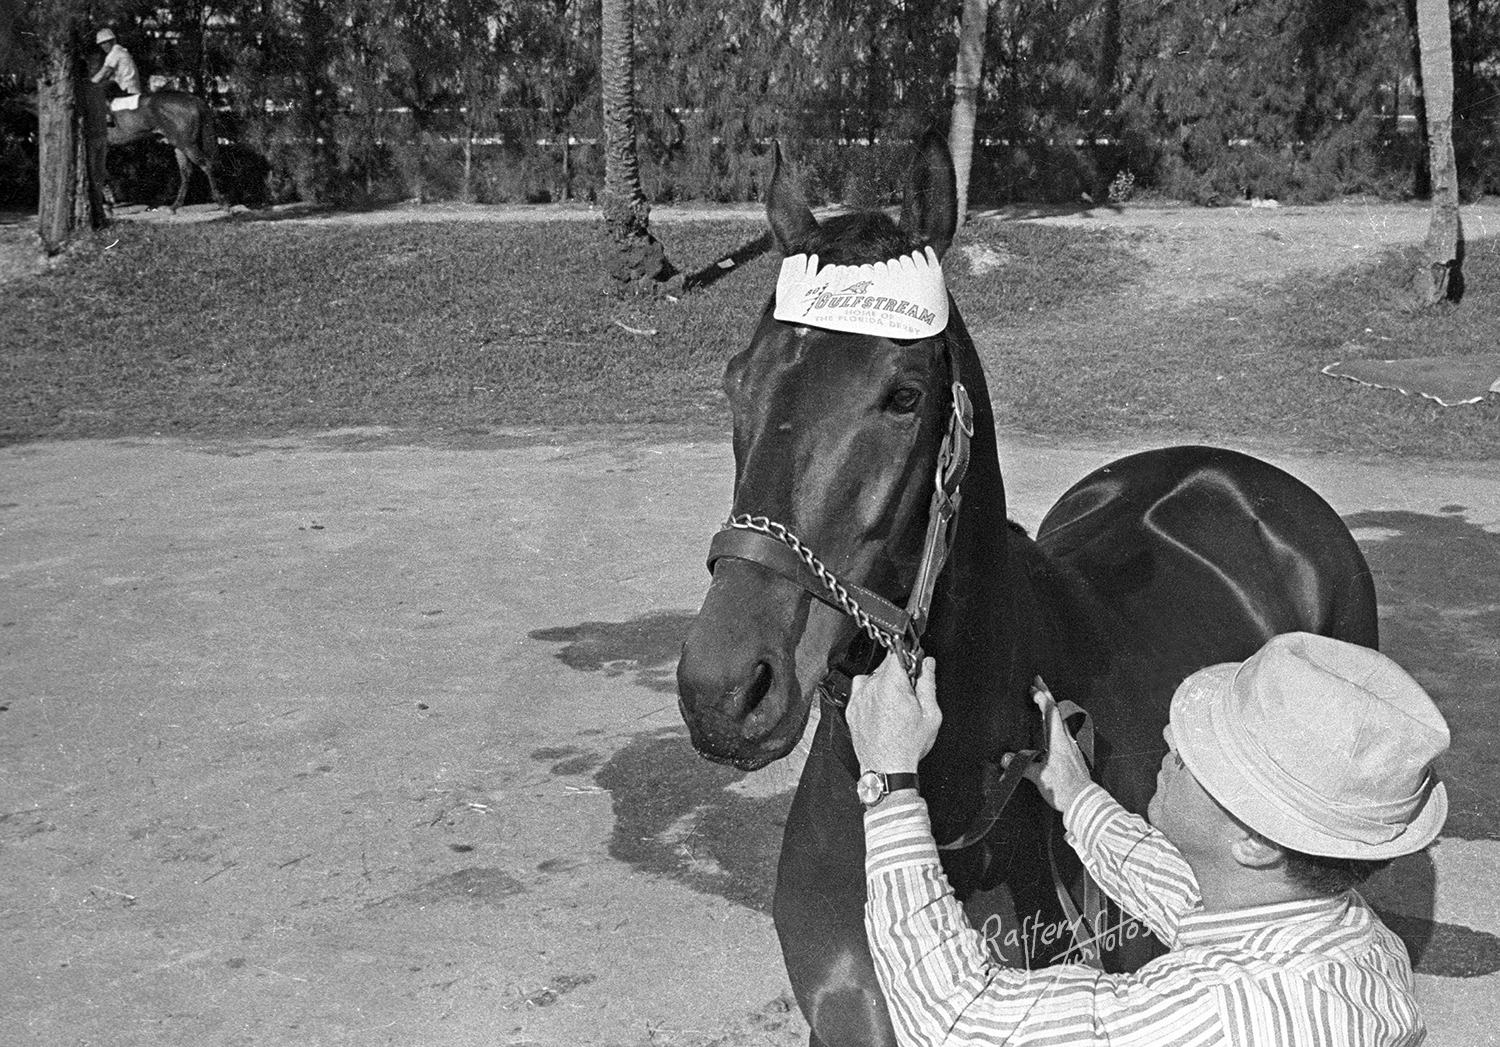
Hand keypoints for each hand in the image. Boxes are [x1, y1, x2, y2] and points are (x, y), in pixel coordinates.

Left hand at [847, 653, 940, 772]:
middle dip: (898, 673)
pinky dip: (870, 693)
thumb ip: (928, 683)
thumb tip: (927, 664)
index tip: (913, 663)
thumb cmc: (907, 746)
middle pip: (884, 665)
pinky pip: (860, 690)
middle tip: (909, 691)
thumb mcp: (930, 714)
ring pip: (872, 677)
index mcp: (891, 685)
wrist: (886, 769)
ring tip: (895, 703)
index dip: (907, 655)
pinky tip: (881, 707)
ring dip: (884, 683)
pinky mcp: (852, 709)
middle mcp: (871, 688)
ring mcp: (859, 698)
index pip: (896, 653)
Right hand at [1004, 676, 1092, 813]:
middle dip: (1047, 695)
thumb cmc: (1063, 789)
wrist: (1084, 802)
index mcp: (1058, 741)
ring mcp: (1072, 747)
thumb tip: (1006, 758)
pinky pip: (1063, 732)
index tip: (1033, 688)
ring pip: (1062, 720)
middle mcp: (1067, 740)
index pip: (1051, 713)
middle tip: (1038, 681)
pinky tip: (1052, 729)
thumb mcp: (1038, 776)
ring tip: (1043, 701)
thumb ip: (1022, 765)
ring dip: (1052, 708)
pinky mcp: (1073, 755)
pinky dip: (1055, 723)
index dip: (1042, 699)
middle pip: (1058, 711)